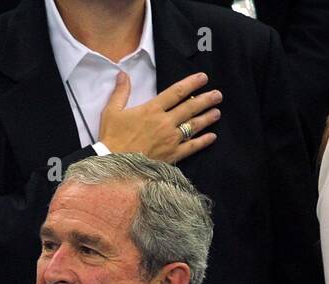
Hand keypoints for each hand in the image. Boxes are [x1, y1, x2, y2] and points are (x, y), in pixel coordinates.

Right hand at [98, 71, 219, 163]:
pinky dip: (203, 141)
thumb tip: (122, 74)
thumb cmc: (112, 138)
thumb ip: (120, 92)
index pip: (176, 92)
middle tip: (217, 95)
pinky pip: (191, 147)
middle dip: (206, 99)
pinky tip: (212, 137)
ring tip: (217, 112)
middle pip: (190, 107)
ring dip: (207, 118)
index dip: (191, 83)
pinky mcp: (172, 155)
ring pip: (194, 126)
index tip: (203, 78)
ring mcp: (170, 139)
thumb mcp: (111, 111)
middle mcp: (165, 122)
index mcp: (152, 109)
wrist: (113, 163)